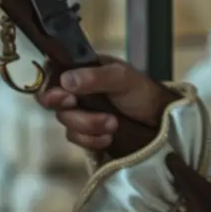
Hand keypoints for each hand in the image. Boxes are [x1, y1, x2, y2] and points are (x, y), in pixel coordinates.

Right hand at [36, 57, 173, 157]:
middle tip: (97, 116)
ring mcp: (81, 113)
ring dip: (89, 126)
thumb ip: (94, 77)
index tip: (65, 98)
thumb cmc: (141, 91)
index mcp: (81, 70)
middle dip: (76, 113)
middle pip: (55, 104)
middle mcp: (76, 91)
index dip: (49, 88)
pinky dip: (91, 141)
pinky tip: (108, 139)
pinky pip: (76, 139)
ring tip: (113, 125)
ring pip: (67, 123)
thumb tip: (65, 80)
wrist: (161, 122)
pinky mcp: (87, 134)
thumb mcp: (122, 78)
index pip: (51, 75)